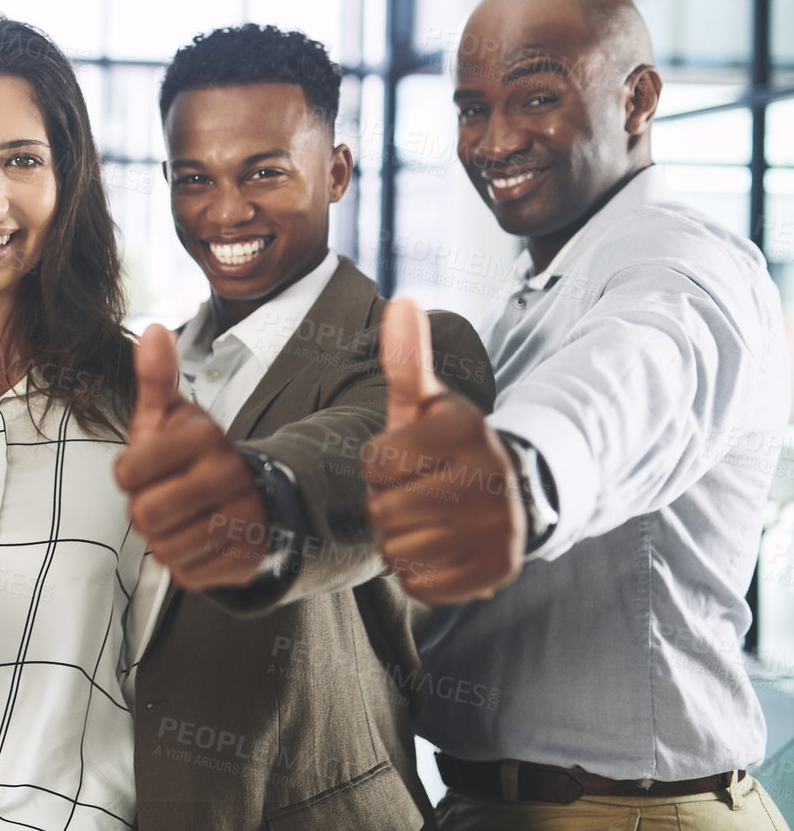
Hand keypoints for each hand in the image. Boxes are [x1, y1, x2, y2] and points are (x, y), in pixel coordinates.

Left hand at [114, 324, 271, 589]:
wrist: (254, 499)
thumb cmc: (193, 457)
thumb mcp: (172, 416)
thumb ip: (155, 378)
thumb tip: (155, 329)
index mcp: (204, 437)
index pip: (128, 472)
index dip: (129, 476)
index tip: (148, 469)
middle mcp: (228, 474)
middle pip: (144, 516)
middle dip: (144, 512)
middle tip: (166, 498)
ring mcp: (242, 518)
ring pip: (164, 549)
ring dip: (164, 540)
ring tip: (185, 520)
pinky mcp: (247, 558)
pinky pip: (187, 576)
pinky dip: (186, 564)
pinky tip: (202, 542)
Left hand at [361, 298, 523, 604]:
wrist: (511, 496)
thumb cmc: (447, 447)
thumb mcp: (425, 402)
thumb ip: (407, 359)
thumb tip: (401, 300)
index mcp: (466, 430)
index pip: (374, 461)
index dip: (378, 465)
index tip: (404, 461)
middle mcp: (490, 478)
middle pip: (383, 510)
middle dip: (385, 505)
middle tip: (414, 494)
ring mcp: (499, 529)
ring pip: (398, 550)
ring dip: (399, 540)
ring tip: (425, 521)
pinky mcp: (498, 572)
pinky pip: (420, 585)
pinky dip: (418, 573)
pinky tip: (438, 549)